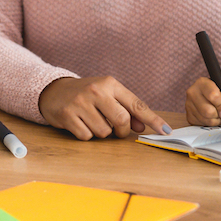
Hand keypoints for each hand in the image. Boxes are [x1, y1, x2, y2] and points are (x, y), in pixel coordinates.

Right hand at [39, 76, 171, 140]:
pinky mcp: (67, 114)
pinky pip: (86, 136)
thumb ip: (126, 109)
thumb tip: (141, 127)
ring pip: (104, 132)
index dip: (153, 119)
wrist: (54, 90)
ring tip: (92, 120)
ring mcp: (80, 102)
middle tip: (115, 128)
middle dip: (121, 130)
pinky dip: (86, 135)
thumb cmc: (87, 95)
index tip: (166, 130)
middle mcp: (96, 90)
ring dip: (101, 132)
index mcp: (110, 84)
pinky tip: (80, 123)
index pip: (136, 104)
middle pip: (121, 120)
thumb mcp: (107, 95)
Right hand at [185, 77, 220, 126]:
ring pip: (205, 119)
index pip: (212, 95)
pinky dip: (209, 124)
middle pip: (207, 111)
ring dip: (215, 121)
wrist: (211, 98)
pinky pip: (200, 124)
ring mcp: (188, 104)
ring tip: (218, 116)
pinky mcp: (188, 115)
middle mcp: (192, 92)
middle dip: (218, 115)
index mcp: (202, 83)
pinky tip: (211, 118)